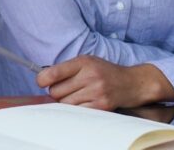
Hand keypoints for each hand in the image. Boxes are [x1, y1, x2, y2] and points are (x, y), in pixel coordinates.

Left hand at [35, 55, 173, 109]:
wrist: (132, 83)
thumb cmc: (104, 72)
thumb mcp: (87, 61)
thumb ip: (67, 68)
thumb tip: (42, 79)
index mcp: (83, 62)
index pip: (53, 73)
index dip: (42, 80)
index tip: (41, 82)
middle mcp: (90, 76)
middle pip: (56, 92)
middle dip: (56, 92)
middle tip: (66, 89)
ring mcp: (96, 92)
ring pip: (64, 104)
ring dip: (65, 102)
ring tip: (76, 96)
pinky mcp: (102, 106)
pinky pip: (77, 112)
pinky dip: (76, 109)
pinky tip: (83, 103)